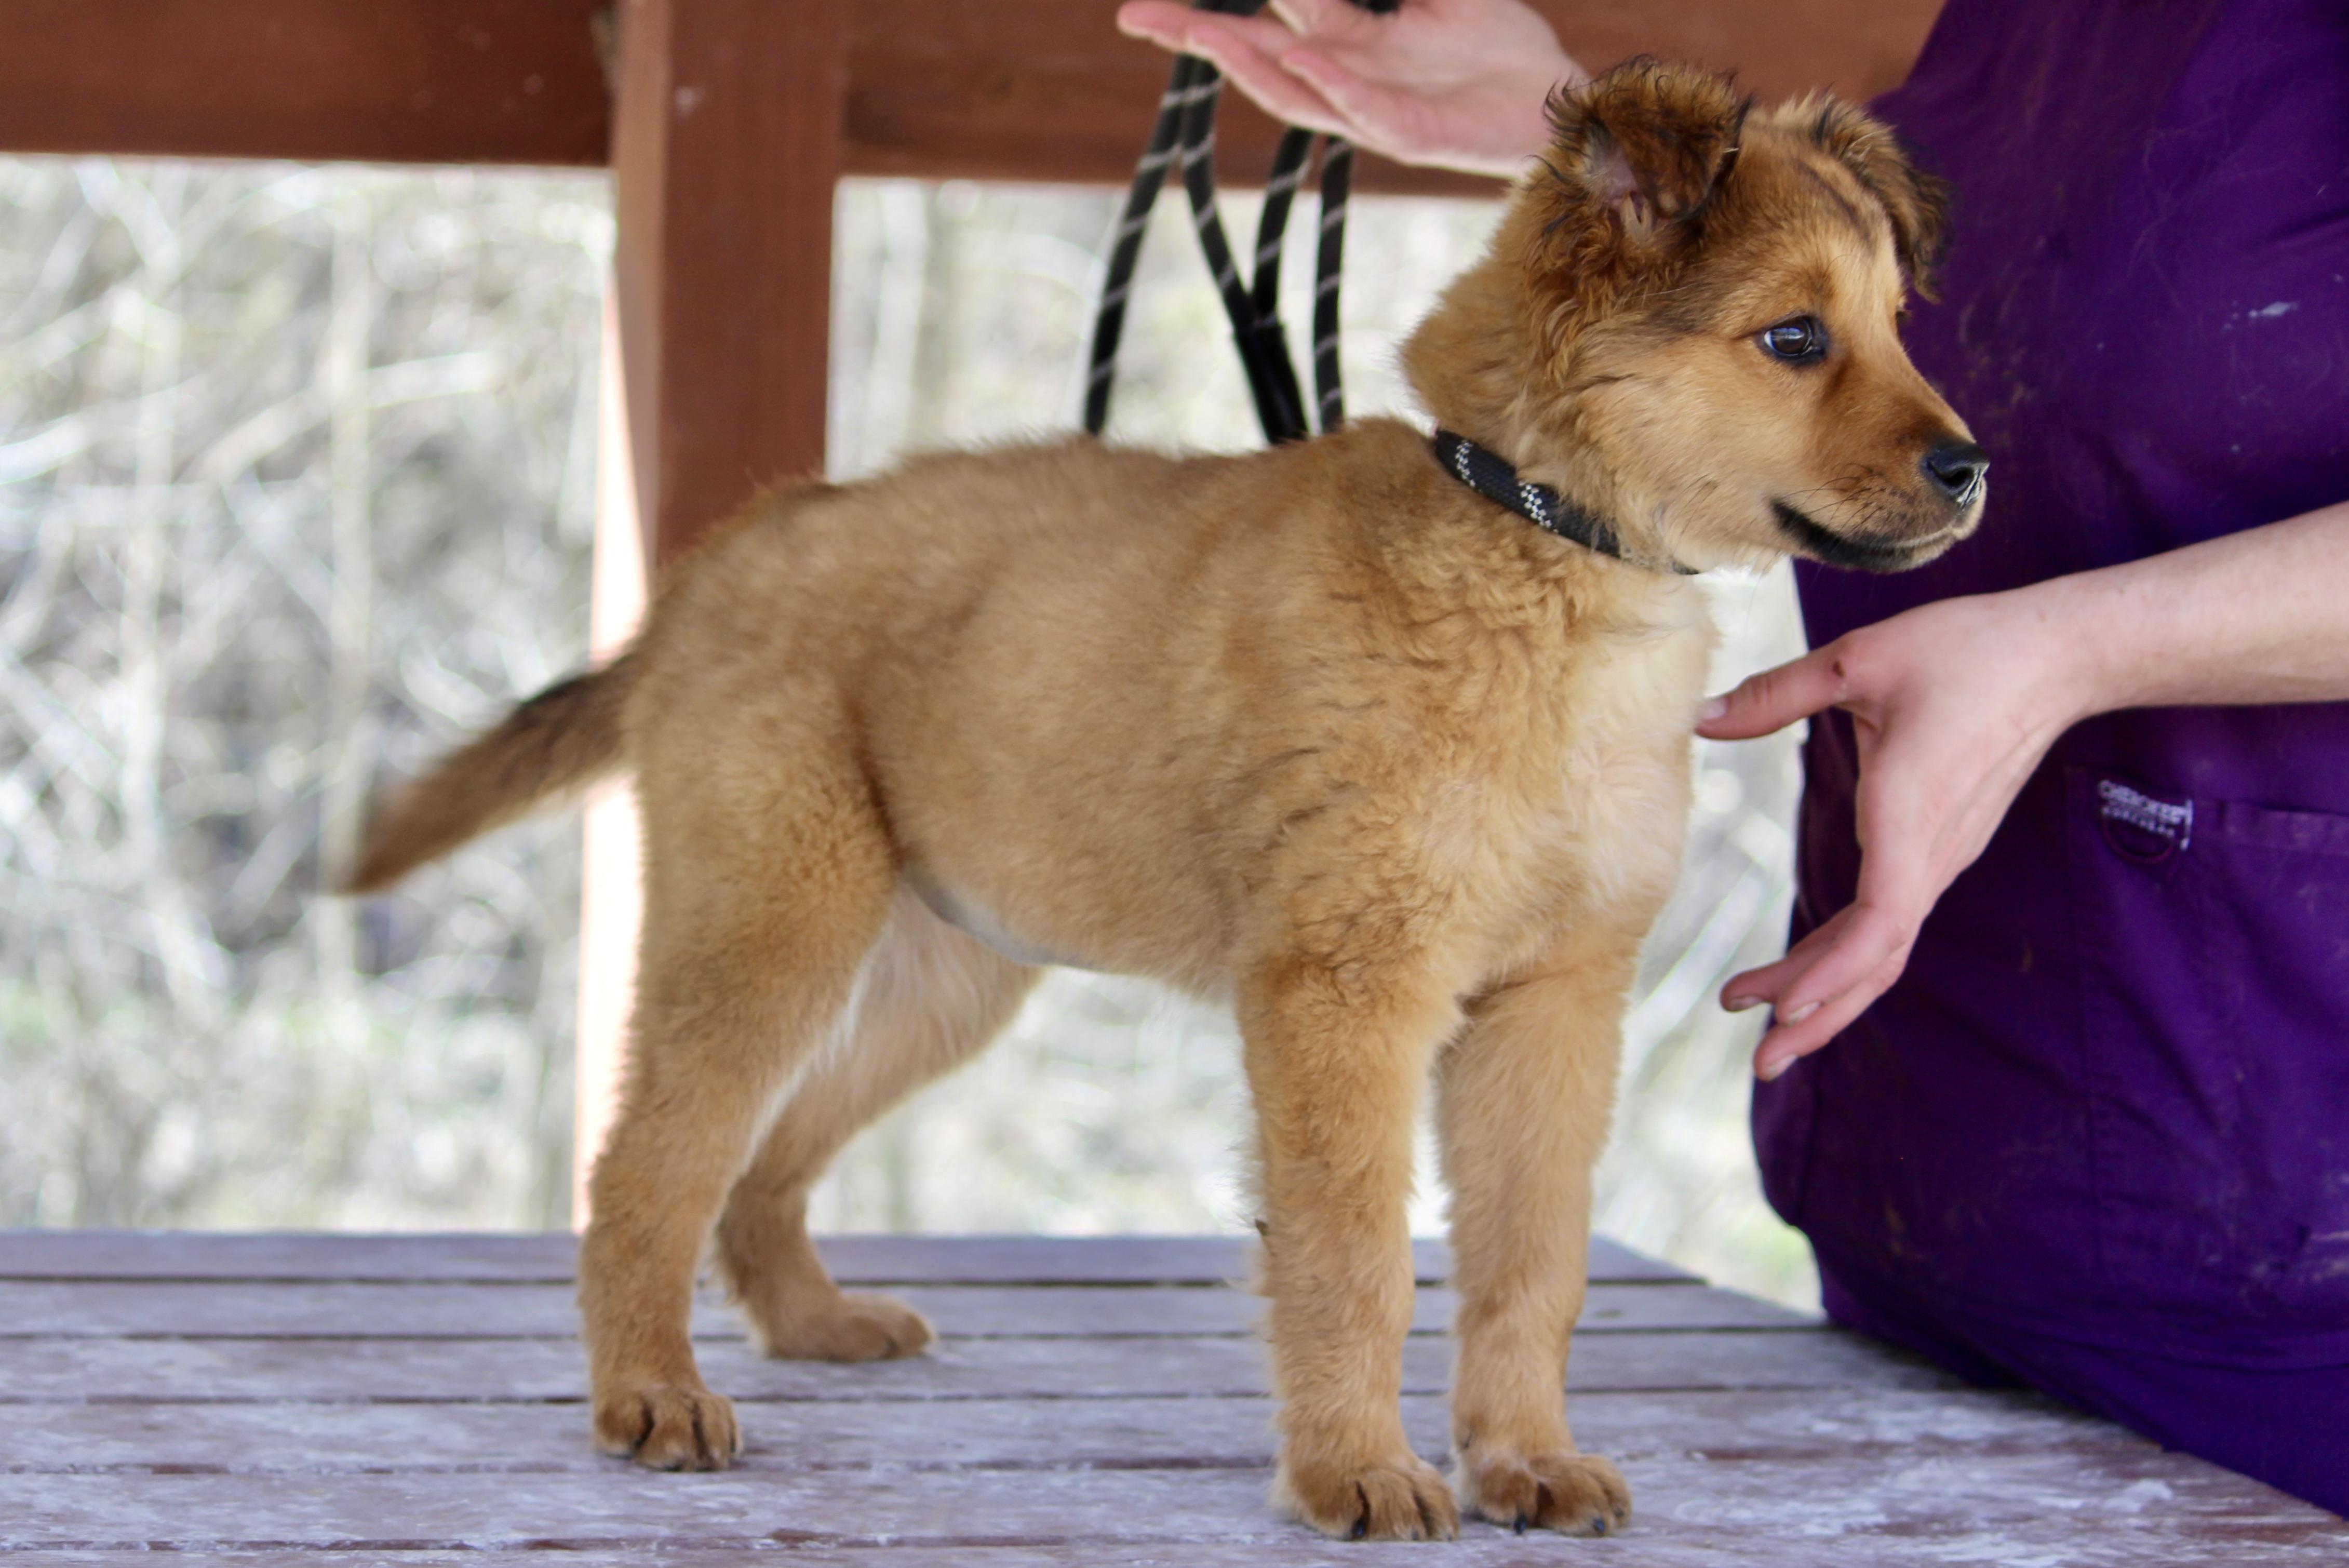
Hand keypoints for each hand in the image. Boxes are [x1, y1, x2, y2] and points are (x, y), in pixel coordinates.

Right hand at [1115, 0, 1582, 177]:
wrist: (1554, 99)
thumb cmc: (1495, 43)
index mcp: (1345, 37)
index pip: (1267, 9)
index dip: (1221, 1)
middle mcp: (1345, 75)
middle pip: (1256, 54)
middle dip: (1197, 34)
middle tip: (1139, 14)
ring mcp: (1374, 107)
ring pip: (1294, 90)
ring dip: (1246, 62)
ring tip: (1202, 34)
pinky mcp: (1416, 134)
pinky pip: (1367, 113)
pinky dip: (1336, 87)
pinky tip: (1309, 57)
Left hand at [1698, 590, 2095, 1080]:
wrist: (2061, 653)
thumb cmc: (1967, 648)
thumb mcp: (1860, 657)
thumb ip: (1779, 693)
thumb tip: (1697, 714)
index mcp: (1910, 811)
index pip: (1881, 920)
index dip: (1834, 972)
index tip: (1785, 1010)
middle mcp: (1931, 849)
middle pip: (1878, 959)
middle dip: (1818, 1013)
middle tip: (1758, 1060)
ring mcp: (1942, 855)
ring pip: (1884, 948)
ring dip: (1827, 991)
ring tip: (1761, 1025)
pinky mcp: (1942, 847)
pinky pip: (1892, 918)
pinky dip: (1847, 954)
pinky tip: (1803, 970)